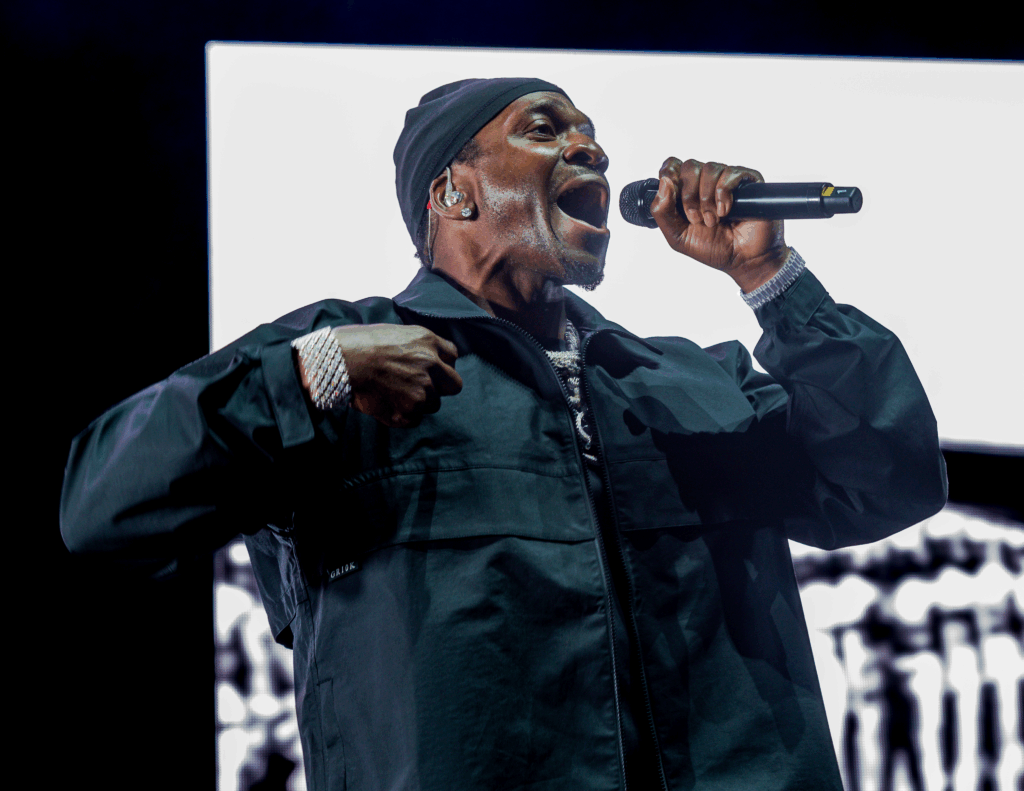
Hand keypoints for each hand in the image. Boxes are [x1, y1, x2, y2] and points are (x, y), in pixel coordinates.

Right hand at [298, 324, 462, 427]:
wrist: (339, 360)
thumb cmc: (359, 343)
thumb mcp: (396, 332)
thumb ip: (417, 345)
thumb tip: (424, 358)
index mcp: (428, 341)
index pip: (453, 356)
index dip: (441, 364)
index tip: (429, 368)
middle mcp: (431, 365)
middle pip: (454, 385)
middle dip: (440, 387)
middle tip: (419, 386)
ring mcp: (423, 390)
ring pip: (434, 404)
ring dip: (419, 402)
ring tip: (393, 393)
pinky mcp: (410, 411)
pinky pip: (415, 420)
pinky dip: (402, 416)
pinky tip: (386, 404)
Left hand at [649, 157, 788, 292]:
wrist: (742, 260)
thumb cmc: (713, 248)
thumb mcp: (677, 236)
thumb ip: (662, 211)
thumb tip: (664, 181)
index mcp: (686, 192)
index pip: (673, 166)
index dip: (669, 173)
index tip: (672, 192)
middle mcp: (705, 182)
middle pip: (690, 166)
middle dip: (689, 195)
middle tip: (696, 218)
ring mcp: (726, 180)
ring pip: (710, 168)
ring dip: (707, 198)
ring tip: (713, 220)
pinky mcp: (746, 181)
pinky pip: (730, 173)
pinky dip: (723, 193)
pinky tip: (726, 211)